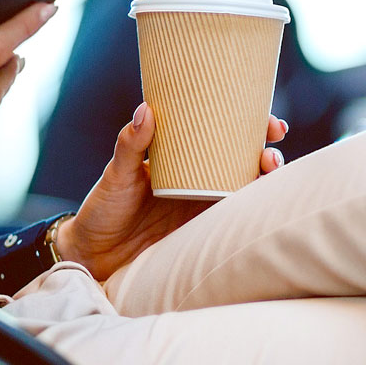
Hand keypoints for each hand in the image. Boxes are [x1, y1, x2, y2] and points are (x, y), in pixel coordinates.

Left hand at [56, 104, 288, 280]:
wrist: (95, 255)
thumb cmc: (105, 209)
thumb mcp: (117, 173)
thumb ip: (131, 143)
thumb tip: (146, 109)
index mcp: (185, 157)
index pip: (226, 134)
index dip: (254, 124)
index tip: (269, 120)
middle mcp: (203, 178)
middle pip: (248, 160)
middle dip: (269, 152)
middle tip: (271, 149)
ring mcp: (206, 206)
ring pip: (248, 188)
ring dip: (267, 179)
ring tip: (269, 171)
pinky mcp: (205, 233)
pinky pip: (235, 220)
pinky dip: (254, 212)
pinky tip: (262, 205)